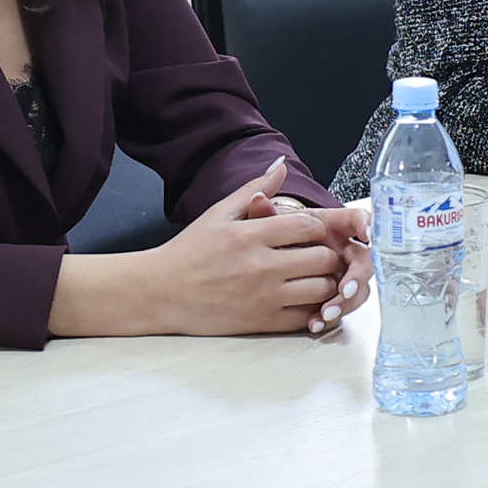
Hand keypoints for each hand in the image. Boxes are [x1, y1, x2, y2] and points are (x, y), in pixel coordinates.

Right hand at [139, 177, 357, 336]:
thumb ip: (253, 189)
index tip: (311, 233)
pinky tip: (302, 300)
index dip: (318, 228)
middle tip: (318, 255)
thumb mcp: (218, 213)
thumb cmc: (188, 253)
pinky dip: (312, 310)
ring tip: (312, 278)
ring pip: (321, 289)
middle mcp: (260, 266)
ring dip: (324, 283)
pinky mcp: (261, 322)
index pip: (308, 226)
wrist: (160, 292)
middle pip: (323, 258)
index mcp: (250, 234)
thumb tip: (281, 166)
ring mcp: (263, 296)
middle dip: (327, 255)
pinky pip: (306, 318)